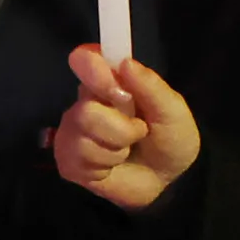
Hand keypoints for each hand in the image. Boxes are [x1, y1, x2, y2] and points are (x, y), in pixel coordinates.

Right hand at [51, 47, 201, 210]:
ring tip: (127, 150)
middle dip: (121, 127)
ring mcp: (73, 131)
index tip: (117, 89)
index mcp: (110, 81)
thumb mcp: (172, 111)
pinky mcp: (67, 160)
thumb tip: (125, 62)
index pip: (84, 59)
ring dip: (117, 148)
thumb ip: (151, 86)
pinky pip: (79, 159)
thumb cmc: (171, 137)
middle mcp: (85, 102)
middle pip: (85, 108)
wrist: (168, 179)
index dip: (93, 68)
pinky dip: (105, 165)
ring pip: (83, 136)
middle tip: (139, 131)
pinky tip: (112, 166)